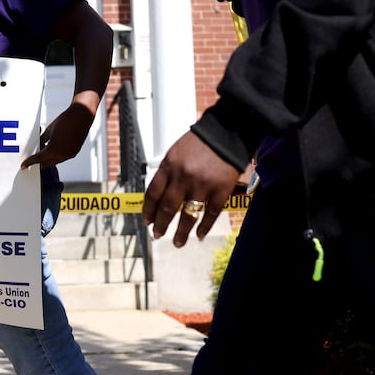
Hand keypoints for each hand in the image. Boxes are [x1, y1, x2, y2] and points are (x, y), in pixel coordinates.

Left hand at [22, 104, 91, 169]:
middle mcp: (63, 155)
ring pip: (55, 161)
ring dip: (48, 159)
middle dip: (38, 163)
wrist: (81, 115)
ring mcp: (70, 154)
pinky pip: (62, 157)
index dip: (30, 162)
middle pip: (47, 163)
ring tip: (41, 155)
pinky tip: (52, 151)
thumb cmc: (65, 120)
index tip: (24, 165)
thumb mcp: (49, 130)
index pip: (38, 159)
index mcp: (54, 150)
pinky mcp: (74, 151)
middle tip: (31, 162)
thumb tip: (38, 145)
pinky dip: (56, 156)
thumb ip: (42, 140)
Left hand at [141, 131, 241, 247]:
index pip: (153, 194)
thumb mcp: (176, 152)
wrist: (227, 132)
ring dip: (181, 233)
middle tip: (157, 234)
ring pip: (188, 216)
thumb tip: (159, 196)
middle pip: (167, 208)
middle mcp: (183, 177)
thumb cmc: (201, 142)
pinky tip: (199, 235)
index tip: (147, 221)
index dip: (148, 210)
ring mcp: (202, 185)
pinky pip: (210, 215)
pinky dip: (204, 227)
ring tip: (177, 242)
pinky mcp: (221, 191)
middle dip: (160, 225)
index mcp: (169, 166)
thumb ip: (168, 173)